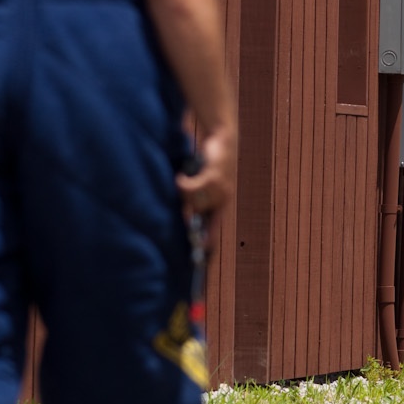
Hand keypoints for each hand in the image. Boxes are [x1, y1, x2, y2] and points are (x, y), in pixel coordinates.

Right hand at [176, 128, 236, 248]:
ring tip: (182, 180)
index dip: (207, 249)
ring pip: (193, 202)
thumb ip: (193, 201)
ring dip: (183, 191)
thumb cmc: (209, 164)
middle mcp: (222, 202)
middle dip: (186, 210)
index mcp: (220, 207)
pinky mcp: (214, 178)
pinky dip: (182, 183)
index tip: (198, 262)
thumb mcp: (202, 185)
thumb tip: (184, 217)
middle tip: (181, 200)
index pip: (214, 234)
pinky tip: (180, 176)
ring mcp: (220, 191)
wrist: (223, 141)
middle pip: (196, 215)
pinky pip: (191, 189)